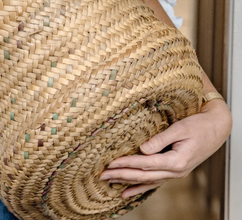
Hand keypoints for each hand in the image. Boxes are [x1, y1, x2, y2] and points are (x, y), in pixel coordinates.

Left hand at [99, 99, 231, 198]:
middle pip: (144, 176)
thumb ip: (160, 139)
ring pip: (147, 181)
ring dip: (128, 182)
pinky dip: (140, 187)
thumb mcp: (179, 128)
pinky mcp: (174, 171)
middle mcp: (176, 171)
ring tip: (110, 183)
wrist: (216, 129)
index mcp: (176, 161)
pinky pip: (154, 182)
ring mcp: (175, 173)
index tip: (111, 164)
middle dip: (122, 176)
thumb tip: (142, 149)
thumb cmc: (199, 126)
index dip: (127, 164)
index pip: (146, 164)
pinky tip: (128, 192)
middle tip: (102, 176)